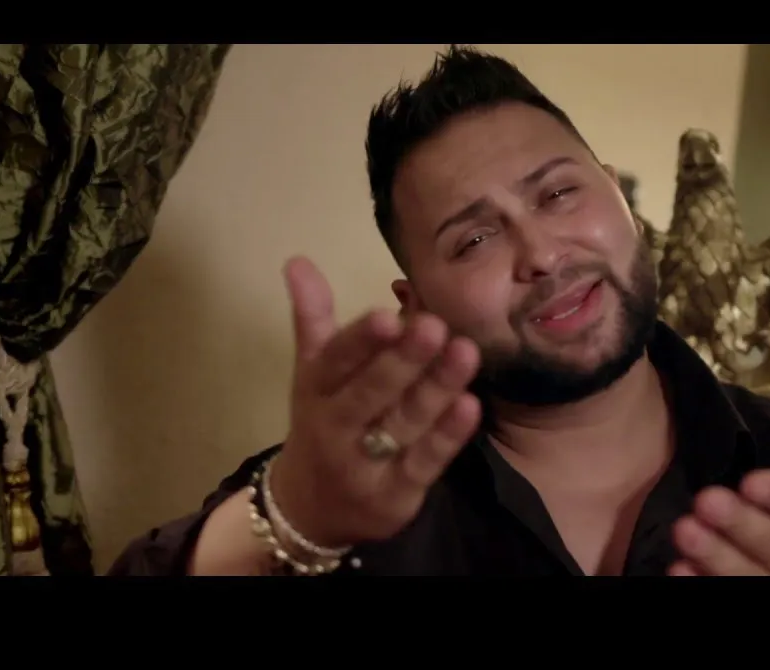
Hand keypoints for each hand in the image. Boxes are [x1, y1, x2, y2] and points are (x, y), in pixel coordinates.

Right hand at [268, 257, 482, 547]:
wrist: (311, 509)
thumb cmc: (324, 423)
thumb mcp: (313, 373)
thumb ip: (314, 317)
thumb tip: (299, 260)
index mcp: (317, 390)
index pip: (336, 361)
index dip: (360, 341)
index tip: (387, 314)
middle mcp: (335, 427)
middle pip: (370, 393)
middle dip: (402, 360)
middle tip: (435, 325)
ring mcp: (364, 465)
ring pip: (403, 423)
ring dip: (435, 389)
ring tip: (466, 353)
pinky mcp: (396, 495)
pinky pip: (424, 463)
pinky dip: (447, 436)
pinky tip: (471, 406)